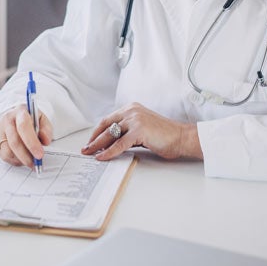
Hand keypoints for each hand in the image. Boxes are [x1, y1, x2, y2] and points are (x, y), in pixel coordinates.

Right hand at [0, 105, 52, 168]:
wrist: (16, 116)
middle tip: (36, 164)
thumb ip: (46, 130)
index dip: (32, 143)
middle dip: (27, 157)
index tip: (40, 155)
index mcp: (20, 112)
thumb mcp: (42, 120)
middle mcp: (7, 119)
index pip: (23, 127)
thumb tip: (45, 141)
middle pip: (14, 142)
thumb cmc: (30, 119)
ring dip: (21, 160)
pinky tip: (21, 157)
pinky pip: (4, 156)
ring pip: (8, 152)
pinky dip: (15, 160)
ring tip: (29, 159)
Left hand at [81, 102, 201, 161]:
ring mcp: (135, 119)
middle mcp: (131, 111)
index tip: (90, 140)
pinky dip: (108, 152)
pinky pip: (119, 144)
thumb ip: (126, 132)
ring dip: (97, 145)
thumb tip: (110, 143)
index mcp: (131, 108)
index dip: (97, 131)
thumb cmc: (164, 135)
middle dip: (94, 139)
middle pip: (106, 126)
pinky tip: (102, 157)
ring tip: (90, 153)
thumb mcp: (141, 129)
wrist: (181, 137)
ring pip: (110, 135)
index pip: (108, 120)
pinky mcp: (139, 131)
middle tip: (85, 148)